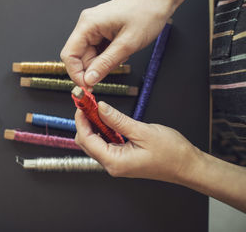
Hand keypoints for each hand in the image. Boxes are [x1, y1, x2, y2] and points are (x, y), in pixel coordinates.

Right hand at [60, 0, 173, 86]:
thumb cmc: (147, 13)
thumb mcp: (127, 44)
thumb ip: (105, 64)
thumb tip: (89, 80)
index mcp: (88, 24)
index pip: (69, 55)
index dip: (76, 73)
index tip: (87, 86)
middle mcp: (87, 25)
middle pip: (79, 57)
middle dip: (94, 68)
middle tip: (111, 71)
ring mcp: (94, 27)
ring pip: (90, 55)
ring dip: (104, 62)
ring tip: (122, 54)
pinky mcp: (102, 30)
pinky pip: (98, 50)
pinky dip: (108, 56)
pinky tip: (122, 51)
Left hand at [74, 101, 200, 182]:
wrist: (188, 165)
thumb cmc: (172, 153)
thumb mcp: (143, 131)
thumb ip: (118, 120)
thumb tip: (100, 108)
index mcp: (115, 162)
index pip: (87, 139)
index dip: (81, 120)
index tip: (81, 104)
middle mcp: (112, 165)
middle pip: (87, 142)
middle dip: (85, 121)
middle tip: (89, 103)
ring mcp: (116, 163)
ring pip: (95, 142)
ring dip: (94, 125)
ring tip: (97, 108)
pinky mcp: (122, 158)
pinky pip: (105, 143)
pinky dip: (103, 130)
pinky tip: (107, 119)